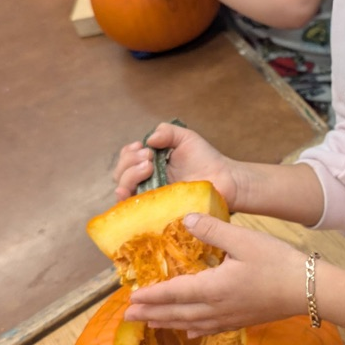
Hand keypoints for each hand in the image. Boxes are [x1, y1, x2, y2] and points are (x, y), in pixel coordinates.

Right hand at [113, 122, 239, 204]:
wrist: (224, 179)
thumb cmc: (205, 159)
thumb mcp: (185, 138)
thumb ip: (167, 132)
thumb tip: (149, 140)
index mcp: (149, 164)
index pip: (126, 159)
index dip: (128, 153)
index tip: (142, 147)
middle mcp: (146, 182)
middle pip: (120, 174)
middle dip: (129, 162)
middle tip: (149, 157)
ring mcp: (151, 198)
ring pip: (123, 190)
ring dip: (129, 176)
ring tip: (148, 166)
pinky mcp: (157, 212)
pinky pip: (134, 210)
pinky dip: (126, 200)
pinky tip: (130, 191)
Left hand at [123, 215, 304, 334]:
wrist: (309, 289)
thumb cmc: (277, 263)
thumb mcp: (243, 240)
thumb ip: (212, 231)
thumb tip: (186, 218)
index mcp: (212, 287)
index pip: (173, 293)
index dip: (151, 295)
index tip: (130, 297)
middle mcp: (216, 307)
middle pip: (176, 312)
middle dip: (151, 313)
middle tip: (127, 317)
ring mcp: (229, 317)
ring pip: (190, 323)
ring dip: (167, 322)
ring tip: (149, 323)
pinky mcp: (242, 321)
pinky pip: (209, 328)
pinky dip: (193, 329)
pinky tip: (189, 331)